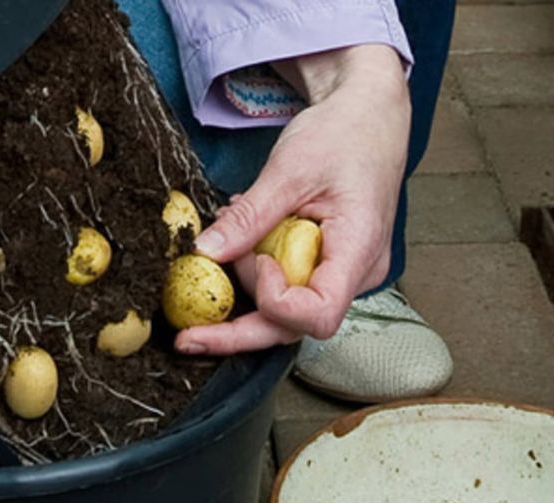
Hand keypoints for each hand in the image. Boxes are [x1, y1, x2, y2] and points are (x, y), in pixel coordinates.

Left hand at [175, 44, 410, 354]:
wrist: (368, 117)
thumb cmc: (342, 135)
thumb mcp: (289, 169)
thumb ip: (249, 217)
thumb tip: (206, 253)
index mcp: (359, 251)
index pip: (318, 315)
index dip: (276, 303)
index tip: (257, 260)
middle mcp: (356, 274)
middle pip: (294, 326)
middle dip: (237, 331)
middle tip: (185, 335)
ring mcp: (343, 274)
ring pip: (287, 313)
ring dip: (245, 293)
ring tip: (221, 252)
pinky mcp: (326, 266)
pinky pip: (287, 287)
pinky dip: (255, 274)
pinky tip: (239, 248)